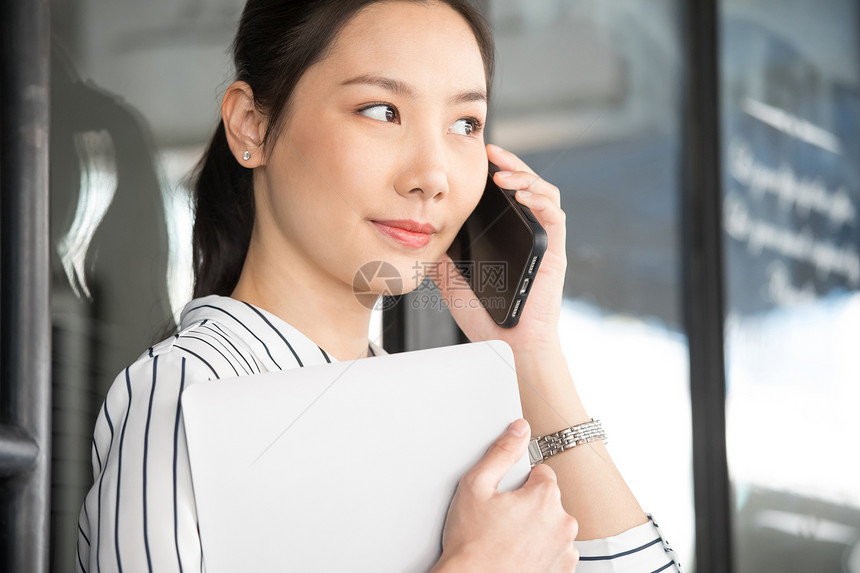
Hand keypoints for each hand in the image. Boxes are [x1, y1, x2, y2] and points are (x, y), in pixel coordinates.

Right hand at [430, 419, 578, 572]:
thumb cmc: (470, 543)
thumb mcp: (476, 486)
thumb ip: (501, 452)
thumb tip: (520, 428)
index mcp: (546, 498)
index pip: (542, 474)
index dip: (519, 483)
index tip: (504, 498)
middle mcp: (563, 524)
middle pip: (549, 502)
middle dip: (529, 506)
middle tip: (502, 520)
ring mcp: (565, 551)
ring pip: (553, 527)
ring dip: (537, 530)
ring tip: (508, 540)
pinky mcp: (562, 571)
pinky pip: (556, 551)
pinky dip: (542, 551)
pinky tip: (518, 554)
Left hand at [432, 144, 567, 354]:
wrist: (509, 347)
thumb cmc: (487, 319)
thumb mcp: (452, 283)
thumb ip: (441, 260)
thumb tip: (419, 237)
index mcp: (508, 239)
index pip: (505, 196)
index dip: (494, 172)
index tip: (474, 157)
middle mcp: (527, 235)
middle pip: (526, 186)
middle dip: (510, 163)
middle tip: (489, 150)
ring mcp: (542, 242)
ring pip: (544, 193)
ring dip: (525, 176)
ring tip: (501, 172)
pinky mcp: (554, 252)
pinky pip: (554, 216)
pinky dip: (540, 198)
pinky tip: (521, 193)